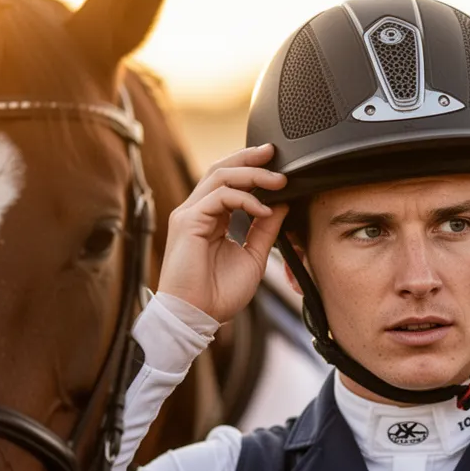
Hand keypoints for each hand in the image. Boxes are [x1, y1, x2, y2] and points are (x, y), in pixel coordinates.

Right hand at [158, 144, 288, 323]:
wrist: (197, 317)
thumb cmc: (218, 294)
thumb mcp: (254, 256)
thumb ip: (266, 230)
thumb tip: (282, 206)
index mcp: (211, 219)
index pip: (230, 182)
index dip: (252, 170)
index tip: (278, 166)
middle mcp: (197, 212)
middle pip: (222, 170)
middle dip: (250, 158)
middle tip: (275, 153)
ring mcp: (190, 214)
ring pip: (220, 176)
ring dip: (252, 175)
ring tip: (278, 181)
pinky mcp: (187, 221)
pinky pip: (218, 197)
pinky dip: (245, 199)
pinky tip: (264, 210)